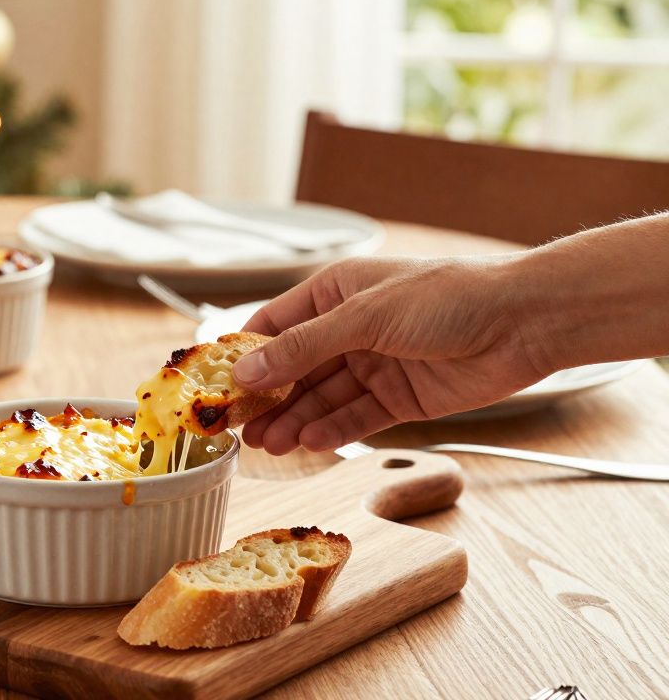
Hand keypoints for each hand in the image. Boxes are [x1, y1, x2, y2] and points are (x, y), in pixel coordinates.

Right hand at [233, 255, 551, 453]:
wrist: (523, 322)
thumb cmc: (449, 296)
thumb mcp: (363, 317)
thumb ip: (303, 348)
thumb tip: (247, 372)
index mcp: (334, 293)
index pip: (272, 327)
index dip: (242, 357)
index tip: (214, 387)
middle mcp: (349, 328)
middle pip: (293, 369)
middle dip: (265, 399)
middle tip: (236, 429)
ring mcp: (374, 364)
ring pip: (320, 398)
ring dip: (293, 420)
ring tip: (267, 445)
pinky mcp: (399, 397)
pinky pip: (355, 418)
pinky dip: (331, 431)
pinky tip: (308, 443)